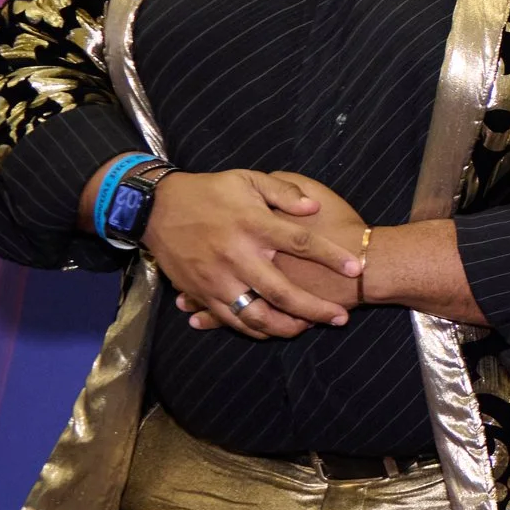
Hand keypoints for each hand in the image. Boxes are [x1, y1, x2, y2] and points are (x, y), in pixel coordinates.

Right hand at [146, 169, 364, 337]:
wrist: (155, 208)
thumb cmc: (208, 191)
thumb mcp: (247, 179)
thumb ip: (283, 191)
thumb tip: (313, 208)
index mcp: (252, 224)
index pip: (300, 242)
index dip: (330, 256)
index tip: (355, 268)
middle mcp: (236, 255)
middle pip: (282, 291)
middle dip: (315, 309)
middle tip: (341, 318)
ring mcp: (216, 278)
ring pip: (255, 315)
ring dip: (285, 327)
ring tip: (308, 328)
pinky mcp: (199, 292)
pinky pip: (230, 319)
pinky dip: (253, 329)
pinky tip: (273, 330)